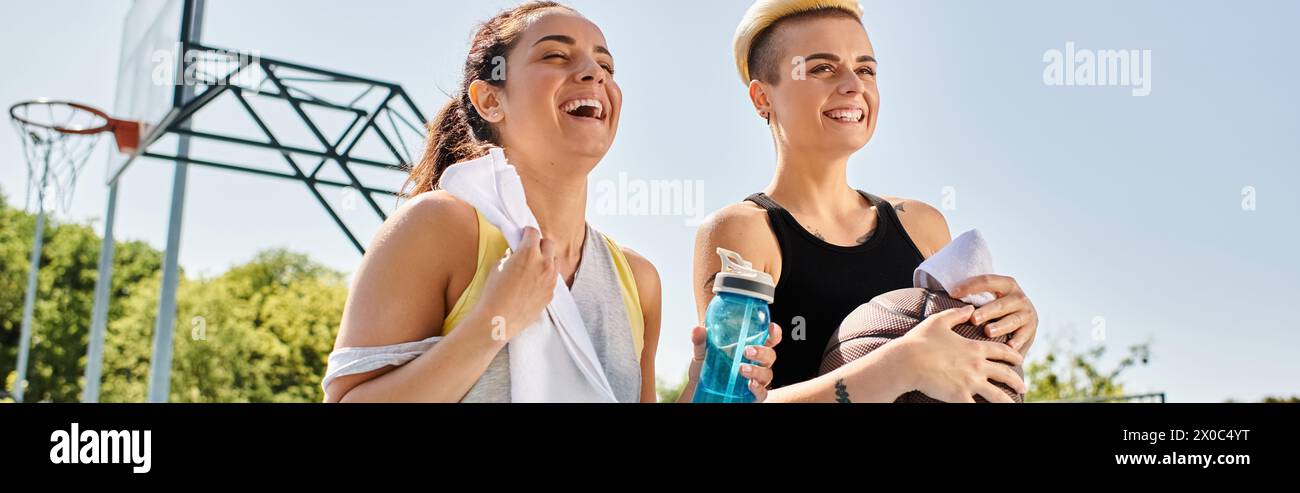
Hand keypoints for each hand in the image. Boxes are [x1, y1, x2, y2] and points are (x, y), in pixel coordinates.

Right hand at [476, 226, 556, 341]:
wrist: (498, 319)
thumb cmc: (494, 293)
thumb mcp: (498, 266)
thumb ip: (511, 255)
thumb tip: (515, 251)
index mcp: (529, 253)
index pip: (533, 233)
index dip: (527, 233)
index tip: (524, 235)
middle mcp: (544, 264)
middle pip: (549, 244)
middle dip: (539, 244)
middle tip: (529, 249)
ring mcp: (550, 279)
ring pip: (555, 261)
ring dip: (546, 259)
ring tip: (534, 266)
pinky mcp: (551, 293)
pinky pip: (553, 278)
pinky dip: (546, 276)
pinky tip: (534, 282)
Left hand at [687, 322, 781, 401]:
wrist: (699, 389)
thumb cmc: (707, 368)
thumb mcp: (701, 353)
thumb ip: (700, 341)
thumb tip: (698, 329)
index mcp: (749, 348)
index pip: (768, 339)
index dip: (774, 333)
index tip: (771, 327)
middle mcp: (756, 363)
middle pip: (770, 355)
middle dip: (762, 352)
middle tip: (747, 350)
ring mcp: (756, 379)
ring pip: (767, 374)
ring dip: (756, 370)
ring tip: (741, 369)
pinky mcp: (753, 395)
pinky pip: (762, 393)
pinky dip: (758, 388)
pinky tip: (749, 384)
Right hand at [894, 305, 1026, 402]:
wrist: (908, 361)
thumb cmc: (920, 340)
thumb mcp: (939, 321)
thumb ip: (957, 314)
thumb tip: (969, 308)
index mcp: (975, 348)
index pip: (1001, 351)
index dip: (1013, 355)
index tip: (1020, 360)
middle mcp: (977, 365)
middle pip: (1005, 373)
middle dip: (1016, 380)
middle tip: (1023, 385)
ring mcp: (971, 382)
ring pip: (998, 394)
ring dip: (1008, 400)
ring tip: (1014, 404)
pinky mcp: (960, 396)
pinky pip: (977, 406)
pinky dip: (983, 409)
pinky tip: (987, 411)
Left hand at [949, 274, 1037, 355]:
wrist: (1021, 323)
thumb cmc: (993, 310)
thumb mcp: (986, 298)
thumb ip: (969, 295)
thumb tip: (938, 290)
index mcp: (1006, 284)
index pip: (988, 280)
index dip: (970, 286)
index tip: (952, 293)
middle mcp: (1019, 297)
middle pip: (1002, 302)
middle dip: (988, 310)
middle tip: (973, 318)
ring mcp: (1027, 313)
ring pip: (1013, 319)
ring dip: (1001, 325)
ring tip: (988, 332)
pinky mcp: (1032, 330)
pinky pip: (1025, 336)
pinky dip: (1017, 341)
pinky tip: (1009, 347)